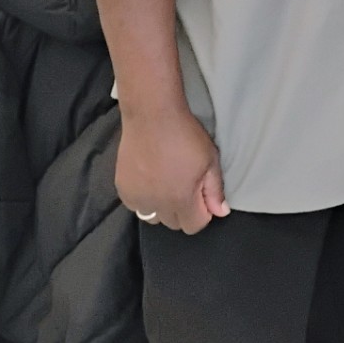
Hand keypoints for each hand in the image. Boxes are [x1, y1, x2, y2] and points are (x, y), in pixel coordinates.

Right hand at [117, 106, 230, 233]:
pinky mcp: (122, 190)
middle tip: (185, 184)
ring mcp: (137, 199)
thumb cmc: (186, 135)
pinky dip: (144, 199)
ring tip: (166, 183)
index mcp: (181, 200)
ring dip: (162, 207)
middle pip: (174, 223)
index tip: (202, 194)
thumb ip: (215, 190)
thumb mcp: (210, 160)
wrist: (152, 116)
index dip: (202, 212)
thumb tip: (221, 212)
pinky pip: (136, 205)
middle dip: (183, 210)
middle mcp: (157, 205)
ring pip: (154, 217)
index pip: (194, 226)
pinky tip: (149, 179)